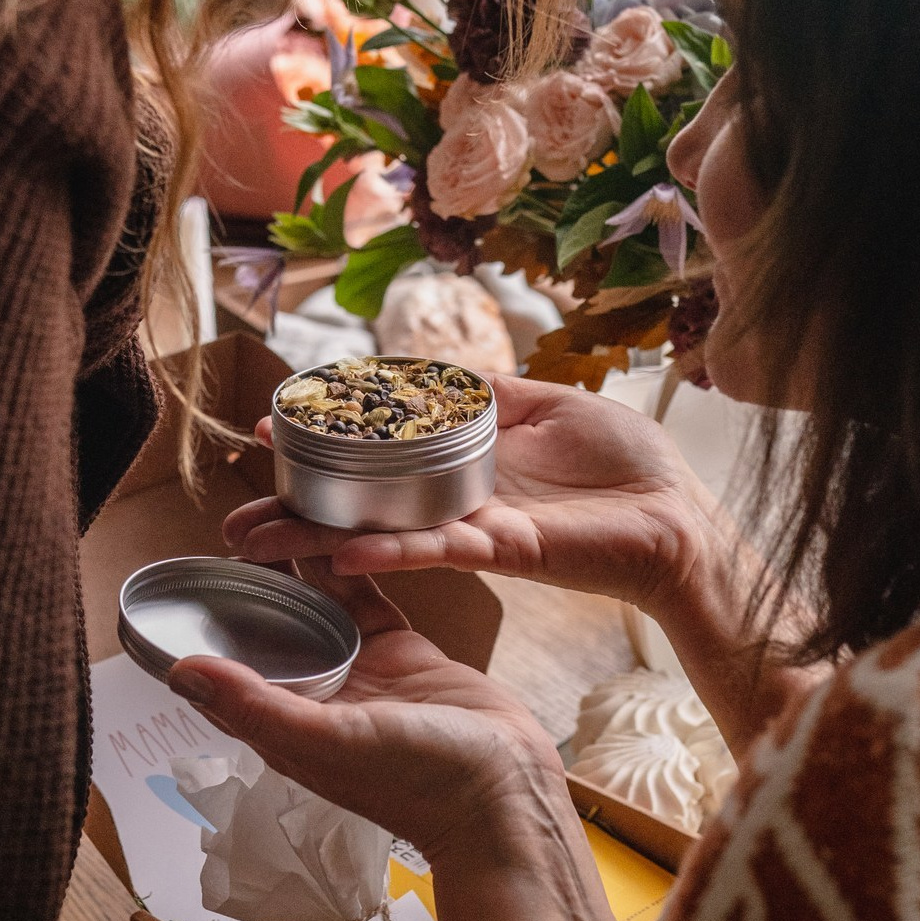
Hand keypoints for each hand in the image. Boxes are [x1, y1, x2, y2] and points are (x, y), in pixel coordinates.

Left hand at [171, 567, 574, 869]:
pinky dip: (352, 568)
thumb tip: (182, 672)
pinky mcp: (404, 651)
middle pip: (275, 632)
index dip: (211, 631)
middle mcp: (319, 698)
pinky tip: (336, 529)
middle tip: (235, 529)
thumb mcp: (328, 742)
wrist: (507, 790)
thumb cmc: (418, 782)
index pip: (233, 674)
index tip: (193, 581)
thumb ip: (255, 706)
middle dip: (255, 586)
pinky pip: (367, 599)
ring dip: (300, 568)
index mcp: (289, 728)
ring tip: (277, 515)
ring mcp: (363, 673)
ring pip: (320, 608)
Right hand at [224, 373, 720, 621]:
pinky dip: (390, 550)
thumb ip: (492, 391)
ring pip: (383, 537)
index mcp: (464, 467)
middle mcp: (458, 505)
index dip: (326, 446)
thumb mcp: (550, 404)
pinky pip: (437, 549)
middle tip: (237, 516)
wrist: (682, 515)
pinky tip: (342, 549)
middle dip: (299, 512)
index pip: (378, 457)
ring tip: (261, 540)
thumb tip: (440, 368)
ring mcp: (476, 532)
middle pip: (364, 509)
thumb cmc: (628, 465)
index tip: (271, 430)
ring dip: (321, 539)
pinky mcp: (505, 551)